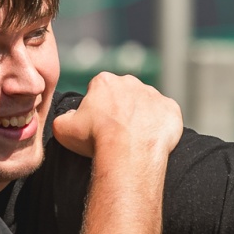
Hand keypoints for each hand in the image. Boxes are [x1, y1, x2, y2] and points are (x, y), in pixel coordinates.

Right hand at [49, 72, 182, 160]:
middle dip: (121, 108)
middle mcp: (130, 82)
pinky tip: (151, 140)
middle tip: (116, 132)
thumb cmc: (95, 139)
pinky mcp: (171, 109)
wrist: (128, 153)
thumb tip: (72, 116)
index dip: (98, 107)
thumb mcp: (63, 128)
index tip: (98, 124)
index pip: (99, 89)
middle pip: (124, 93)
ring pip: (146, 103)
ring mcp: (153, 95)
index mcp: (104, 81)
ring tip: (135, 139)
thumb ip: (64, 116)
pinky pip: (166, 115)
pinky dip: (161, 125)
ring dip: (142, 116)